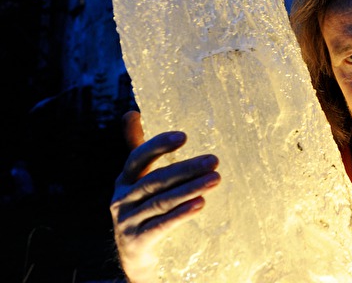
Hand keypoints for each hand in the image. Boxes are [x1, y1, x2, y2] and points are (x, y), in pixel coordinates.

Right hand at [110, 111, 220, 281]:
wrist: (133, 253)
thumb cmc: (141, 207)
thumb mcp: (137, 178)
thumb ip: (136, 147)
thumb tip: (131, 112)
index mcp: (124, 180)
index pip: (138, 157)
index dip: (159, 145)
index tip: (184, 136)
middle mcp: (122, 199)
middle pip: (156, 180)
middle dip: (186, 169)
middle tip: (214, 160)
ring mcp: (127, 221)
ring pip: (161, 202)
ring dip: (190, 189)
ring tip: (215, 179)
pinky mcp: (137, 242)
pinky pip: (161, 226)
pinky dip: (180, 215)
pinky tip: (200, 204)